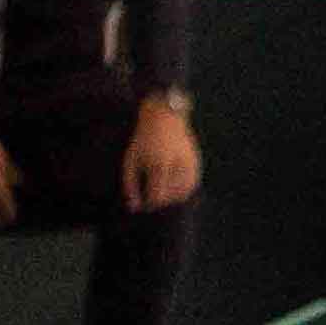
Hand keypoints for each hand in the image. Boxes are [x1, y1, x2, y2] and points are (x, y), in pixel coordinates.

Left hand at [123, 97, 202, 212]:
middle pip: (170, 196)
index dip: (149, 205)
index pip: (157, 196)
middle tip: (151, 201)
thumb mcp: (130, 160)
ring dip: (172, 198)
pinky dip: (184, 190)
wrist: (164, 117)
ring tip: (162, 194)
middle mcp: (175, 165)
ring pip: (184, 192)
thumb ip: (129, 185)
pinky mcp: (195, 160)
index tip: (142, 206)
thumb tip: (133, 207)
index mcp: (158, 164)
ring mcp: (188, 162)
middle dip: (160, 202)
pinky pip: (193, 183)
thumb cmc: (143, 140)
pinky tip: (174, 189)